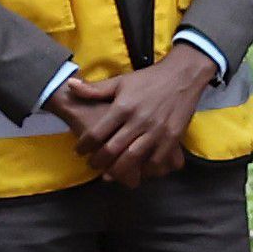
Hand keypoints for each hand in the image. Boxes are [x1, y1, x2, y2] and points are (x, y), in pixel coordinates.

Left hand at [58, 48, 213, 185]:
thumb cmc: (148, 79)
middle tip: (93, 164)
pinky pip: (157, 161)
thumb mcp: (120, 81)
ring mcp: (157, 131)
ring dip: (118, 170)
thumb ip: (95, 89)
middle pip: (112, 149)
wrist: (182, 77)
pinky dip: (145, 170)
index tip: (79, 151)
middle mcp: (138, 121)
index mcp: (122, 107)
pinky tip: (139, 171)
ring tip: (110, 174)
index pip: (97, 133)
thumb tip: (70, 85)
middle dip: (98, 161)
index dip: (84, 146)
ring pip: (133, 158)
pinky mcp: (173, 138)